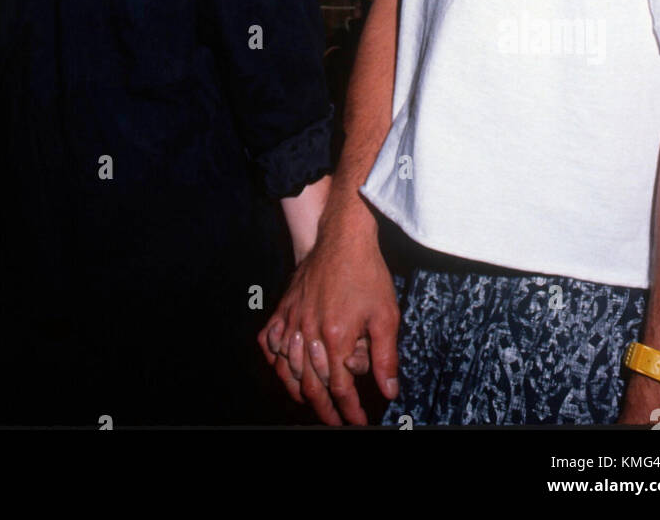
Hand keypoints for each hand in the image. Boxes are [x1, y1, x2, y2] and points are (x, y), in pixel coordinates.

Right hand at [258, 223, 399, 424]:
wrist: (343, 237)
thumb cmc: (366, 273)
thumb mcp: (386, 315)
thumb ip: (386, 357)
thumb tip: (389, 391)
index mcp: (335, 336)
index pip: (340, 388)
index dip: (349, 410)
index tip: (357, 422)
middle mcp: (308, 331)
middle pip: (311, 384)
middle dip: (324, 409)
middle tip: (336, 421)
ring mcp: (292, 319)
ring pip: (287, 368)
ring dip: (298, 390)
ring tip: (311, 401)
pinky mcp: (284, 307)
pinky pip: (269, 341)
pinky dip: (275, 360)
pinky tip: (284, 368)